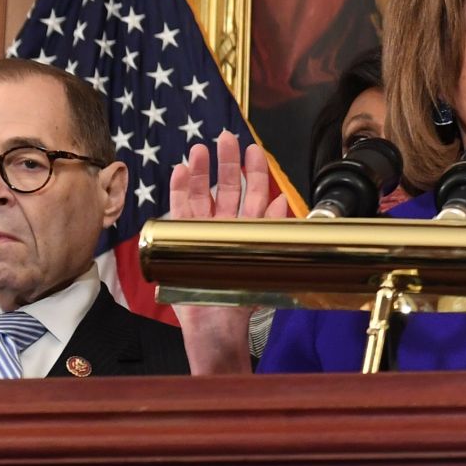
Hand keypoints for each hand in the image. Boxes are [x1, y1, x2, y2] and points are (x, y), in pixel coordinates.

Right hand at [168, 131, 291, 374]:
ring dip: (200, 172)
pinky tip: (182, 172)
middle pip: (227, 189)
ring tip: (199, 150)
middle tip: (226, 138)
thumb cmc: (239, 301)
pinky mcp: (180, 240)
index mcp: (248, 232)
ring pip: (201, 195)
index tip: (254, 149)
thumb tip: (286, 202)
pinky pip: (179, 211)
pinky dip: (179, 191)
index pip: (254, 195)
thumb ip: (272, 231)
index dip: (254, 172)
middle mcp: (225, 227)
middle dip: (227, 163)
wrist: (215, 327)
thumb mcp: (265, 263)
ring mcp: (201, 232)